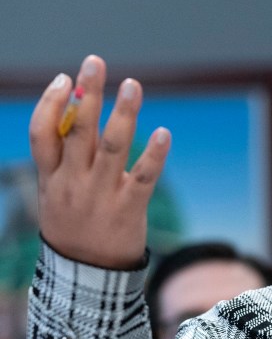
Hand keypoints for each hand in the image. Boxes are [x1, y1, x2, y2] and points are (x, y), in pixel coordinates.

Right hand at [29, 55, 170, 268]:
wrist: (87, 276)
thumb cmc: (74, 225)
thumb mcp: (56, 193)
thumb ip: (63, 157)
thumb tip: (77, 111)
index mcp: (51, 178)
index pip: (41, 134)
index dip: (51, 103)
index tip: (65, 78)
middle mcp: (73, 183)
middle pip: (78, 131)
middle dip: (87, 94)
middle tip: (95, 62)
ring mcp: (101, 196)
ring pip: (111, 147)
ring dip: (122, 113)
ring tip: (132, 85)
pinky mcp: (129, 209)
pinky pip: (143, 178)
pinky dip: (154, 155)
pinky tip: (163, 133)